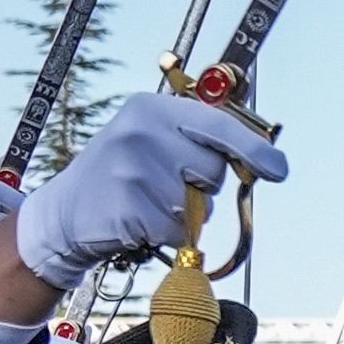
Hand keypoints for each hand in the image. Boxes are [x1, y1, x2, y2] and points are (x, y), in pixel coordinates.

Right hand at [14, 87, 285, 284]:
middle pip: (213, 170)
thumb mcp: (152, 138)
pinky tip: (138, 222)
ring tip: (147, 202)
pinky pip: (177, 232)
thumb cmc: (123, 173)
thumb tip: (263, 154)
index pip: (219, 125)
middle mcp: (139, 133)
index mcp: (151, 108)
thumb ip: (200, 138)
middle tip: (166, 183)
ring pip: (197, 206)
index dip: (254, 149)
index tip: (278, 168)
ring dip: (183, 213)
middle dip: (202, 184)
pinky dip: (166, 235)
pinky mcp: (127, 211)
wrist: (65, 213)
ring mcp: (131, 172)